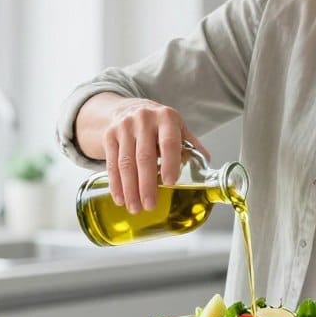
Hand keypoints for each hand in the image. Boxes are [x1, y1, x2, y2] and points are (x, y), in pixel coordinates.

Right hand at [99, 97, 205, 213]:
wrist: (130, 109)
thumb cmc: (160, 125)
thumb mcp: (178, 128)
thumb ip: (192, 148)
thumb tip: (206, 173)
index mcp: (167, 118)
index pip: (169, 142)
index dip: (170, 163)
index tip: (169, 183)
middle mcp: (144, 119)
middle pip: (144, 156)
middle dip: (147, 184)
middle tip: (150, 206)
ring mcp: (124, 127)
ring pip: (126, 162)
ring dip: (130, 189)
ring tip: (135, 208)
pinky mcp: (109, 135)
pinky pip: (111, 163)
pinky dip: (116, 184)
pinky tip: (120, 198)